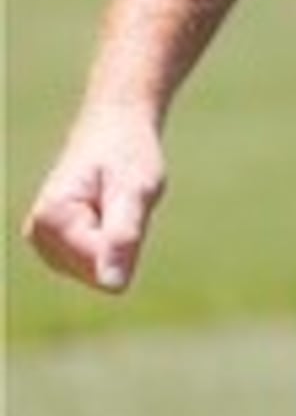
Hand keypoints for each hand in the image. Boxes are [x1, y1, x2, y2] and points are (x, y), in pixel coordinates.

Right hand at [24, 104, 165, 295]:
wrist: (116, 128)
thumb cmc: (129, 154)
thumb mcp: (136, 191)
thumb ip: (122, 237)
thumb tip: (114, 286)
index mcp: (49, 220)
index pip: (99, 266)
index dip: (126, 239)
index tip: (121, 200)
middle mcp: (38, 236)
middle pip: (97, 273)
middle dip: (122, 242)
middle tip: (121, 203)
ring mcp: (46, 244)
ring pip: (99, 271)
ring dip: (119, 241)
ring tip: (114, 206)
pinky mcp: (59, 248)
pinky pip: (99, 264)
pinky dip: (114, 242)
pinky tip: (108, 214)